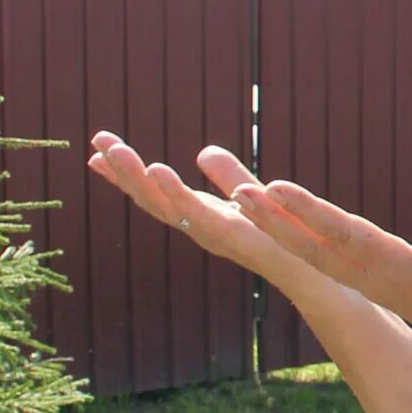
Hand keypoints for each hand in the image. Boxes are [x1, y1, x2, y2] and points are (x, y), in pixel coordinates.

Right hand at [85, 132, 321, 289]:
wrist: (315, 271)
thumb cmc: (283, 238)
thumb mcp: (251, 196)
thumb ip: (228, 175)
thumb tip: (201, 151)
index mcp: (201, 215)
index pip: (155, 192)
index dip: (126, 174)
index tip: (95, 151)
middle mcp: (200, 227)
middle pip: (153, 198)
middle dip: (124, 171)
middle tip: (97, 141)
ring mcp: (213, 234)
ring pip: (167, 206)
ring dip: (140, 179)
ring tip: (117, 153)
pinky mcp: (235, 236)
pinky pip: (199, 213)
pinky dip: (176, 193)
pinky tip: (159, 170)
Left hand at [229, 177, 411, 372]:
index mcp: (396, 268)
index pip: (344, 235)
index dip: (308, 211)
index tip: (275, 187)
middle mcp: (371, 276)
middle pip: (313, 246)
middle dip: (274, 220)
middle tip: (238, 191)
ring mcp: (364, 281)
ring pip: (310, 252)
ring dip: (275, 226)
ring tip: (241, 196)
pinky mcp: (363, 279)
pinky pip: (318, 255)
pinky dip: (291, 234)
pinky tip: (271, 216)